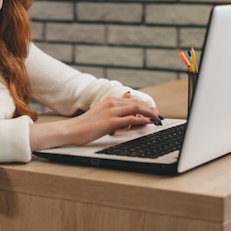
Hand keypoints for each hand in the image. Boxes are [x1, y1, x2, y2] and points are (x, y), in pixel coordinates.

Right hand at [29, 91, 161, 150]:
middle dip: (151, 109)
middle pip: (138, 102)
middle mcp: (111, 102)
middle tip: (160, 116)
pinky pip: (131, 119)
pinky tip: (150, 123)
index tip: (154, 112)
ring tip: (158, 119)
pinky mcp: (110, 121)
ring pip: (137, 108)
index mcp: (109, 100)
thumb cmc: (84, 125)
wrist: (70, 130)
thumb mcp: (100, 112)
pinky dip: (143, 120)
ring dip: (150, 114)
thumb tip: (126, 99)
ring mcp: (111, 111)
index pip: (133, 99)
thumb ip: (113, 107)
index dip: (146, 105)